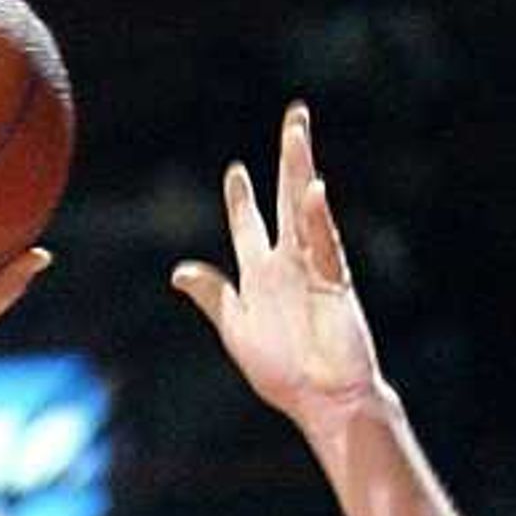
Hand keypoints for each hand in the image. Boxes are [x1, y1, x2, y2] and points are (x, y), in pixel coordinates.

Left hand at [172, 104, 384, 428]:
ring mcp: (315, 267)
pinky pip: (326, 245)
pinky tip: (313, 191)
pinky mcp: (336, 281)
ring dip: (301, 170)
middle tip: (295, 116)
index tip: (237, 172)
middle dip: (290, 157)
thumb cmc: (281, 371)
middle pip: (286, 198)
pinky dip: (318, 220)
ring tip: (298, 133)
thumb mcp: (235, 329)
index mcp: (262, 274)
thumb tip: (179, 271)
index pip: (251, 226)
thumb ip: (212, 296)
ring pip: (306, 208)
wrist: (320, 399)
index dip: (243, 199)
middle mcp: (289, 262)